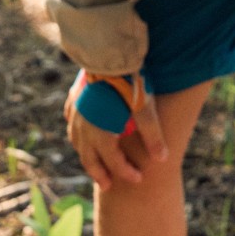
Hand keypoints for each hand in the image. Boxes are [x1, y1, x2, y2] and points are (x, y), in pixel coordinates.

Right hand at [63, 71, 167, 190]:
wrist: (106, 51)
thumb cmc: (127, 80)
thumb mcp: (144, 108)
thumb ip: (152, 134)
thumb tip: (163, 159)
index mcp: (100, 132)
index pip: (113, 161)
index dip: (126, 172)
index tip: (138, 179)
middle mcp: (83, 126)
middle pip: (89, 157)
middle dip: (99, 173)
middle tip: (108, 185)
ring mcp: (76, 111)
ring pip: (77, 140)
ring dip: (86, 154)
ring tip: (93, 162)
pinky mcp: (74, 96)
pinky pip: (71, 119)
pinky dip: (76, 130)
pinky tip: (80, 130)